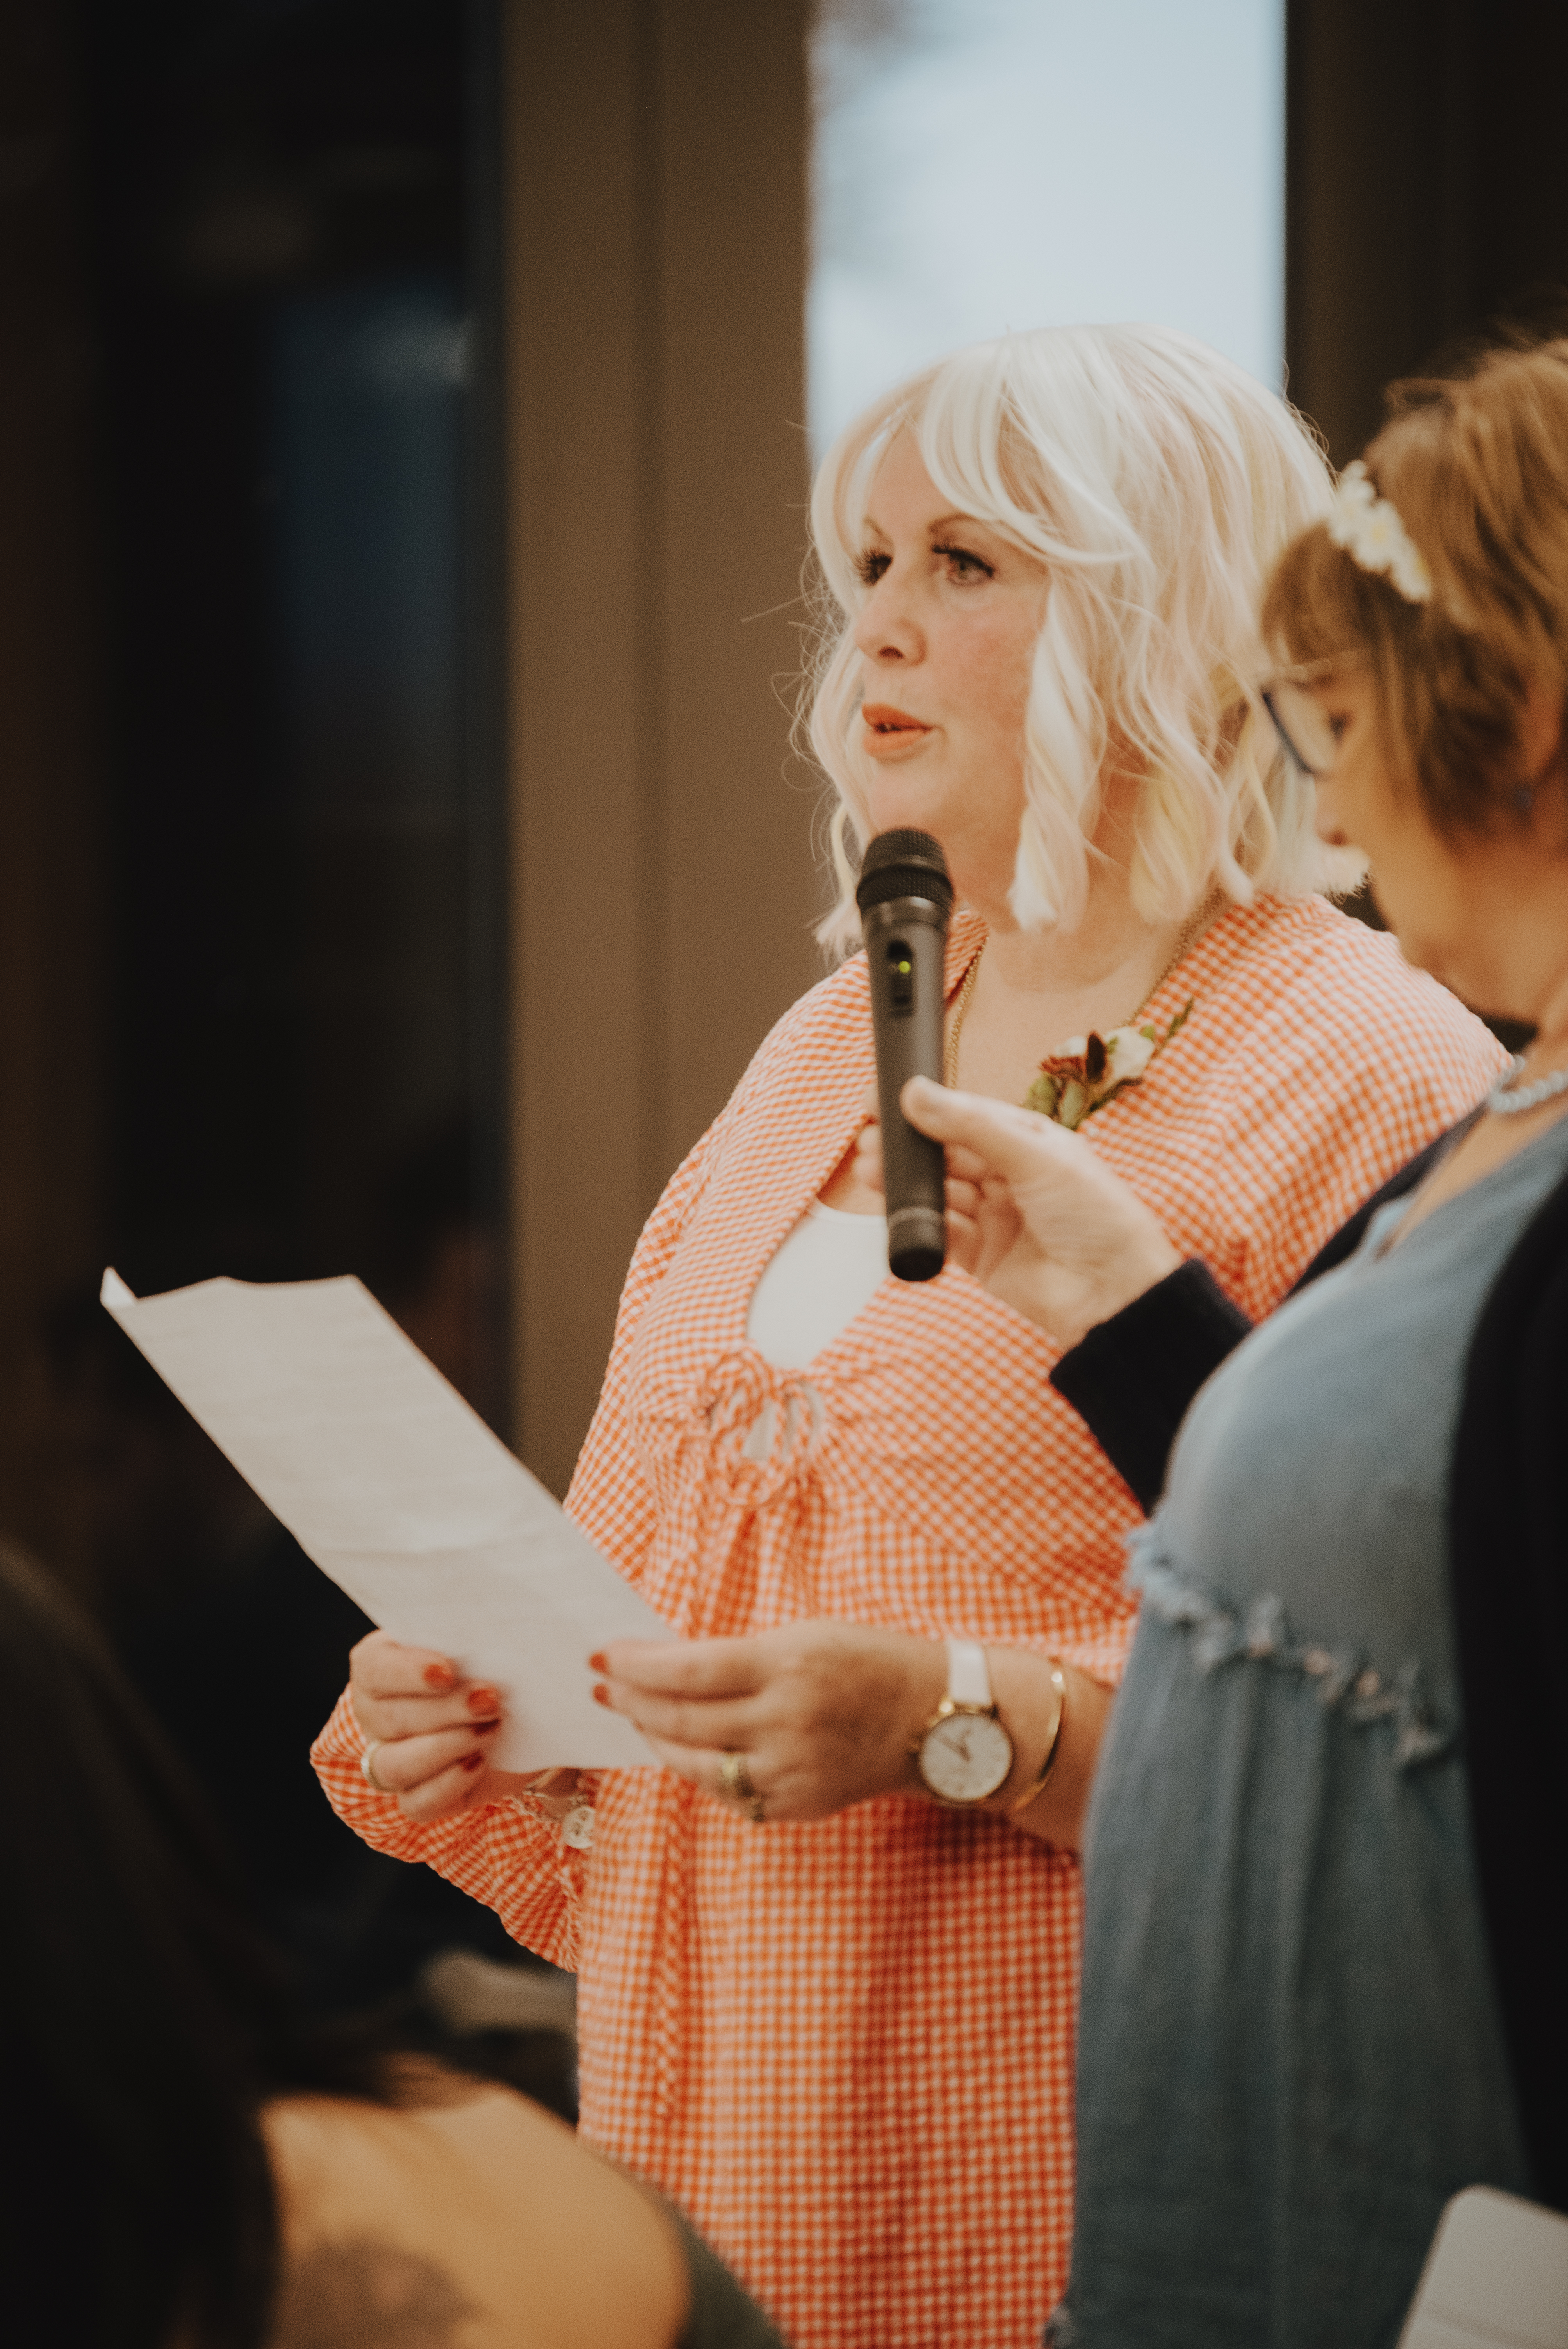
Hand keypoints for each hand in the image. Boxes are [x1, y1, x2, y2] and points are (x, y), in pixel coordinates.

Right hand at [349, 1631, 578, 1822]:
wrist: (516, 1709)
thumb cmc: (491, 1660)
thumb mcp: (482, 1634)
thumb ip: (475, 1624)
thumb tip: (500, 1615)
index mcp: (379, 1666)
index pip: (373, 1668)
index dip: (406, 1673)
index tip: (448, 1670)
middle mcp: (376, 1715)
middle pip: (388, 1719)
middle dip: (443, 1710)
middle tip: (491, 1698)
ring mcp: (392, 1758)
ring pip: (393, 1767)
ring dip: (445, 1749)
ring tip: (491, 1728)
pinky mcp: (419, 1795)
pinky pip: (416, 1804)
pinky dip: (448, 1785)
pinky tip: (480, 1762)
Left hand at [592, 1621, 946, 1822]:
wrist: (934, 1719)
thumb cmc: (866, 1662)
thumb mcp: (804, 1636)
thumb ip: (739, 1656)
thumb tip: (667, 1666)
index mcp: (788, 1666)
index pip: (688, 1670)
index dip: (636, 1665)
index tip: (601, 1655)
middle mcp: (786, 1722)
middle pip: (682, 1717)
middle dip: (631, 1700)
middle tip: (603, 1685)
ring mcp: (791, 1771)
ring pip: (694, 1762)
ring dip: (653, 1737)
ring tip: (632, 1715)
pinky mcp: (796, 1804)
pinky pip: (727, 1791)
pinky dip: (696, 1767)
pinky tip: (680, 1747)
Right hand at [857, 1078, 1180, 1348]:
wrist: (1114, 1294)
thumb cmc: (1098, 1217)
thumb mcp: (1036, 1156)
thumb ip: (972, 1126)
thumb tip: (918, 1094)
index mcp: (1030, 1142)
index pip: (968, 1117)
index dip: (928, 1109)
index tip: (886, 1100)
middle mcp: (1010, 1177)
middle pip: (947, 1154)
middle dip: (910, 1148)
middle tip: (871, 1140)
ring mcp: (995, 1217)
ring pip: (939, 1192)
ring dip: (907, 1183)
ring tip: (872, 1170)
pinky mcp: (983, 1256)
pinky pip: (942, 1234)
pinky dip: (921, 1223)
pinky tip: (900, 1210)